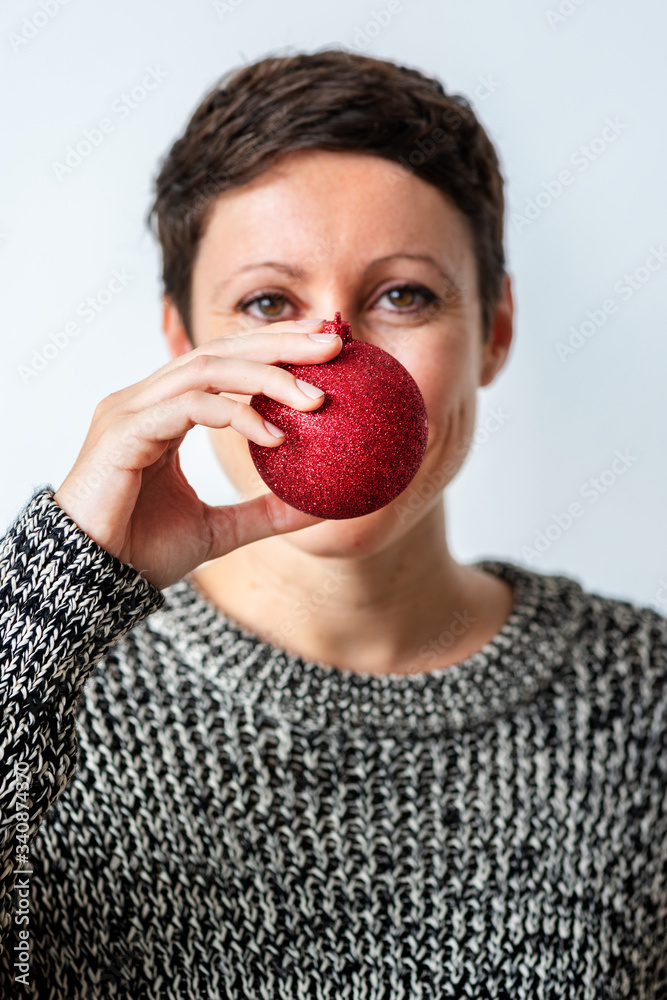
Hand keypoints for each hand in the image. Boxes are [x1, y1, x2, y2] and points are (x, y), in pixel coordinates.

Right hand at [53, 319, 342, 588]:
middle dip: (279, 342)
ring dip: (266, 376)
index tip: (324, 344)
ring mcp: (130, 411)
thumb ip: (263, 512)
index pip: (223, 361)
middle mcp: (144, 400)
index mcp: (162, 411)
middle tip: (332, 341)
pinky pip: (189, 407)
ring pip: (206, 369)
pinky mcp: (123, 432)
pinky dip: (235, 414)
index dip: (273, 347)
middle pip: (219, 350)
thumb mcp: (219, 531)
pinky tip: (274, 435)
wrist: (91, 583)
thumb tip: (318, 508)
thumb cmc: (142, 552)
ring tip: (315, 398)